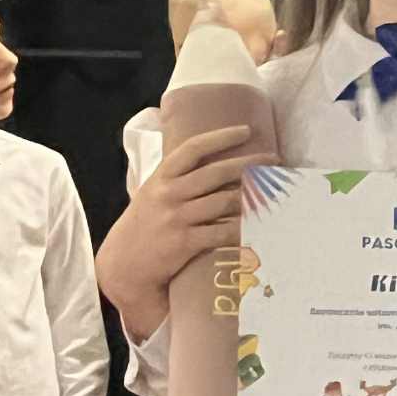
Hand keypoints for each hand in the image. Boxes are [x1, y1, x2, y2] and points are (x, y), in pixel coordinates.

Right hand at [96, 125, 254, 318]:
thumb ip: (175, 178)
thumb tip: (208, 159)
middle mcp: (169, 194)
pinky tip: (259, 223)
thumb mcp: (151, 193)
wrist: (123, 265)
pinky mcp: (184, 243)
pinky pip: (221, 232)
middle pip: (216, 172)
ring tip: (272, 189)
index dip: (221, 137)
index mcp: (161, 177)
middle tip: (273, 160)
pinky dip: (242, 228)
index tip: (246, 130)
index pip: (193, 149)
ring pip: (224, 201)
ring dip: (252, 195)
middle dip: (249, 163)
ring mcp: (177, 218)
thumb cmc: (143, 226)